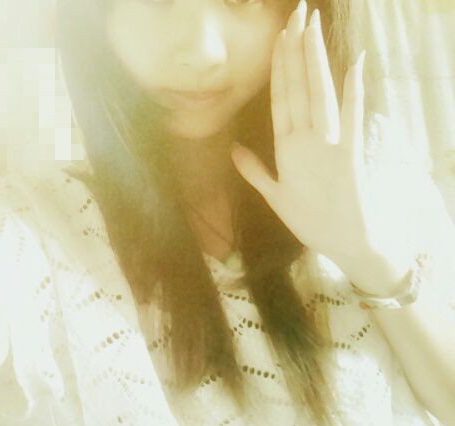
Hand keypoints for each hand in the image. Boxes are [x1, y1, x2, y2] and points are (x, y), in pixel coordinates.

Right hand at [230, 2, 408, 279]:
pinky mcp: (353, 152)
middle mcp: (304, 141)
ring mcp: (329, 145)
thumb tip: (231, 149)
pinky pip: (352, 118)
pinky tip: (355, 64)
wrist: (344, 242)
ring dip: (316, 61)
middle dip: (298, 51)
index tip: (282, 38)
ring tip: (312, 29)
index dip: (281, 68)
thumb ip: (254, 171)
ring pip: (320, 96)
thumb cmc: (309, 221)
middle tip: (298, 15)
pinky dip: (354, 91)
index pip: (280, 101)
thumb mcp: (275, 198)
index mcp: (285, 150)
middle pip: (299, 89)